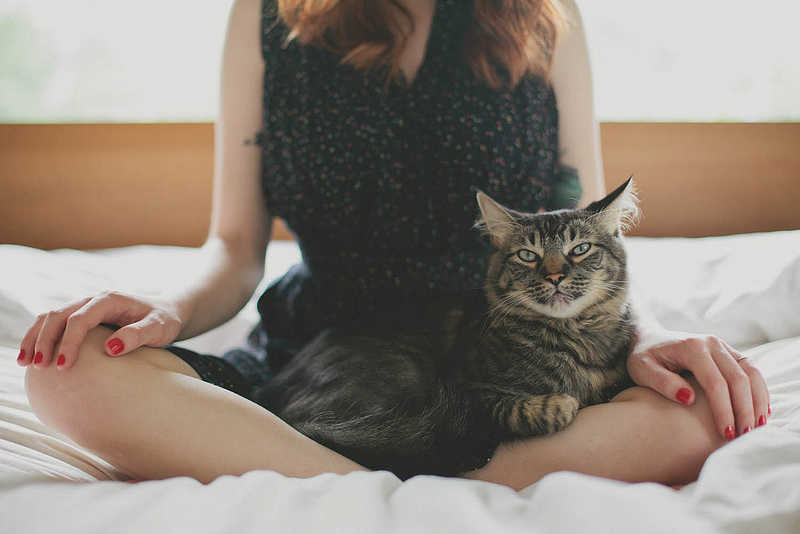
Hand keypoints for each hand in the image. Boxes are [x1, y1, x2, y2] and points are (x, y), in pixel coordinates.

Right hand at [17, 291, 183, 369]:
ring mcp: (86, 306)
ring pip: (51, 316)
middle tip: (40, 367)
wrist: (168, 311)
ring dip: (36, 337)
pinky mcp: (82, 315)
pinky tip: (32, 356)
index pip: (81, 319)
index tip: (63, 366)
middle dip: (45, 340)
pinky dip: (40, 336)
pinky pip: (55, 322)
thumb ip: (137, 335)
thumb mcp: (158, 328)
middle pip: (59, 315)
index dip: (69, 342)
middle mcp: (94, 299)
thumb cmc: (164, 320)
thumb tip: (110, 349)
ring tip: (25, 363)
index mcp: (111, 300)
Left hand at [627, 326, 769, 440]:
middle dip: (744, 410)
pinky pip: (751, 370)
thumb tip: (689, 399)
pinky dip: (759, 390)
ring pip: (751, 372)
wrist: (647, 338)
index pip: (715, 382)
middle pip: (738, 379)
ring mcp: (722, 346)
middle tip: (744, 437)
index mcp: (691, 347)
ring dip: (758, 401)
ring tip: (757, 427)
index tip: (725, 434)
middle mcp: (711, 343)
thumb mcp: (642, 370)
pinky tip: (760, 411)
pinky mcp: (728, 352)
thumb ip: (662, 383)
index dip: (723, 410)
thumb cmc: (642, 357)